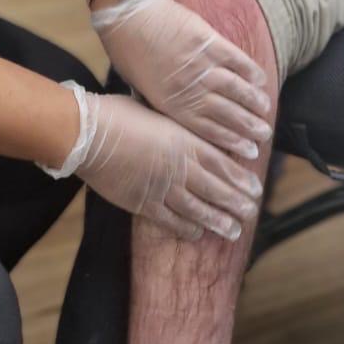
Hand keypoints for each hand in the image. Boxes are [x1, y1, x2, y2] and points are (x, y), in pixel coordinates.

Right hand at [45, 85, 263, 241]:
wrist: (88, 134)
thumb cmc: (118, 114)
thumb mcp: (156, 111)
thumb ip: (176, 125)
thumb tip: (189, 124)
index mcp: (183, 141)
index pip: (221, 163)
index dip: (240, 177)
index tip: (255, 187)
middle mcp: (178, 166)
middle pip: (216, 188)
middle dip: (236, 202)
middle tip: (252, 212)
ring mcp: (161, 187)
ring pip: (198, 208)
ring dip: (218, 220)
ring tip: (234, 230)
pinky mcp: (143, 203)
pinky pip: (171, 220)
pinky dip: (187, 228)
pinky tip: (198, 232)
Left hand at [91, 0, 272, 156]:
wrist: (128, 16)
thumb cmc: (130, 52)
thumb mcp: (141, 89)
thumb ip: (164, 105)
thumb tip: (181, 122)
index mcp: (171, 104)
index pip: (209, 130)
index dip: (232, 141)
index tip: (249, 151)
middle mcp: (189, 88)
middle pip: (227, 113)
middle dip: (249, 127)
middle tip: (264, 135)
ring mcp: (201, 64)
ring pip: (236, 89)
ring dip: (254, 101)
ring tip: (266, 110)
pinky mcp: (208, 41)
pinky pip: (236, 60)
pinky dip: (250, 71)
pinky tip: (261, 80)